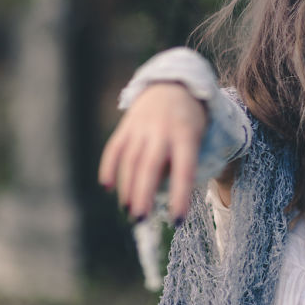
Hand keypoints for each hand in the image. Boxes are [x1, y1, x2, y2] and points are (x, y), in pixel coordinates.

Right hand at [98, 82, 206, 220]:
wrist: (173, 84)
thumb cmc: (189, 121)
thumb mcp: (197, 138)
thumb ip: (182, 163)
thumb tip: (161, 195)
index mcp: (186, 136)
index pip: (184, 170)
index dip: (180, 196)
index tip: (177, 220)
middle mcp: (162, 130)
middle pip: (150, 166)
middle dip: (143, 194)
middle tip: (140, 219)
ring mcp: (141, 126)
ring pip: (130, 161)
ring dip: (127, 188)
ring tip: (129, 210)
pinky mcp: (126, 125)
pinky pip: (114, 149)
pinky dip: (108, 168)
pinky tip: (108, 187)